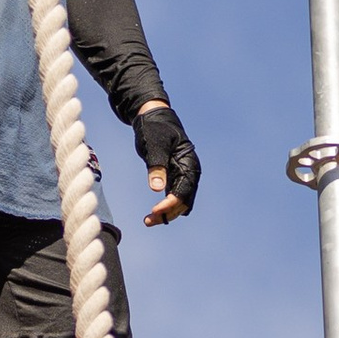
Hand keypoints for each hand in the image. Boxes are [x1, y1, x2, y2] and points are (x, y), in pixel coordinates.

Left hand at [131, 101, 199, 225]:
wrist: (154, 117)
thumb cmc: (155, 129)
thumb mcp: (155, 146)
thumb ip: (157, 167)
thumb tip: (157, 188)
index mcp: (189, 164)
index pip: (183, 191)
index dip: (170, 204)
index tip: (154, 211)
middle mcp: (190, 172)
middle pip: (184, 200)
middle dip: (168, 213)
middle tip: (148, 221)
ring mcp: (183, 174)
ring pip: (180, 201)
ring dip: (167, 212)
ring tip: (148, 221)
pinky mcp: (175, 175)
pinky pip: (174, 195)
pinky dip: (166, 205)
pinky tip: (154, 213)